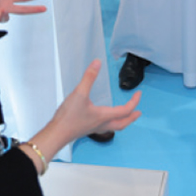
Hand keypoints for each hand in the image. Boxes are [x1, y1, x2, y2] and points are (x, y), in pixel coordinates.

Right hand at [21, 59, 142, 171]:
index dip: (134, 102)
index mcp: (104, 116)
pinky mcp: (87, 129)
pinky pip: (104, 127)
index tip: (139, 93)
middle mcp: (102, 124)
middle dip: (132, 117)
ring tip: (125, 116)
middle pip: (122, 123)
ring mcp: (94, 128)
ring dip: (122, 121)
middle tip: (139, 112)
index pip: (125, 110)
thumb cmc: (69, 116)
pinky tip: (103, 117)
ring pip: (114, 127)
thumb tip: (97, 62)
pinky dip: (111, 122)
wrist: (56, 133)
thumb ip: (89, 77)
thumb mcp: (79, 93)